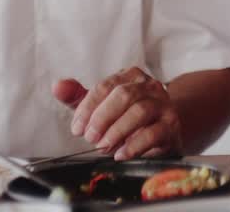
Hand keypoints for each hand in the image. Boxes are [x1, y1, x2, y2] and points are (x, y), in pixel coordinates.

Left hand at [53, 67, 180, 160]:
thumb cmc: (128, 115)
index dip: (88, 107)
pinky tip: (120, 154)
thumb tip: (58, 86)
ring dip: (116, 131)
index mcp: (130, 76)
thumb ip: (79, 96)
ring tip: (103, 146)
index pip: (105, 86)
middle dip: (102, 118)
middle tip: (90, 137)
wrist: (165, 128)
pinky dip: (133, 146)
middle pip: (123, 95)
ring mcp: (163, 105)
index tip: (77, 128)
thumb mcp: (103, 105)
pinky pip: (153, 134)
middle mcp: (149, 86)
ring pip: (139, 112)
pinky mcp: (171, 126)